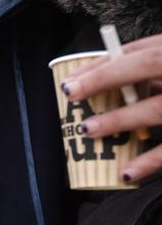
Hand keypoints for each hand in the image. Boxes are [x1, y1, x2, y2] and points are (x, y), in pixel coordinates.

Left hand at [62, 33, 161, 181]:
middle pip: (151, 65)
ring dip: (124, 119)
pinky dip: (152, 162)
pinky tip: (127, 173)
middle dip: (109, 78)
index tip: (71, 82)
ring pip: (161, 109)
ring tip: (90, 129)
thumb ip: (153, 67)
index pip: (142, 51)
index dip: (105, 65)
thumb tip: (103, 79)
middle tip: (71, 93)